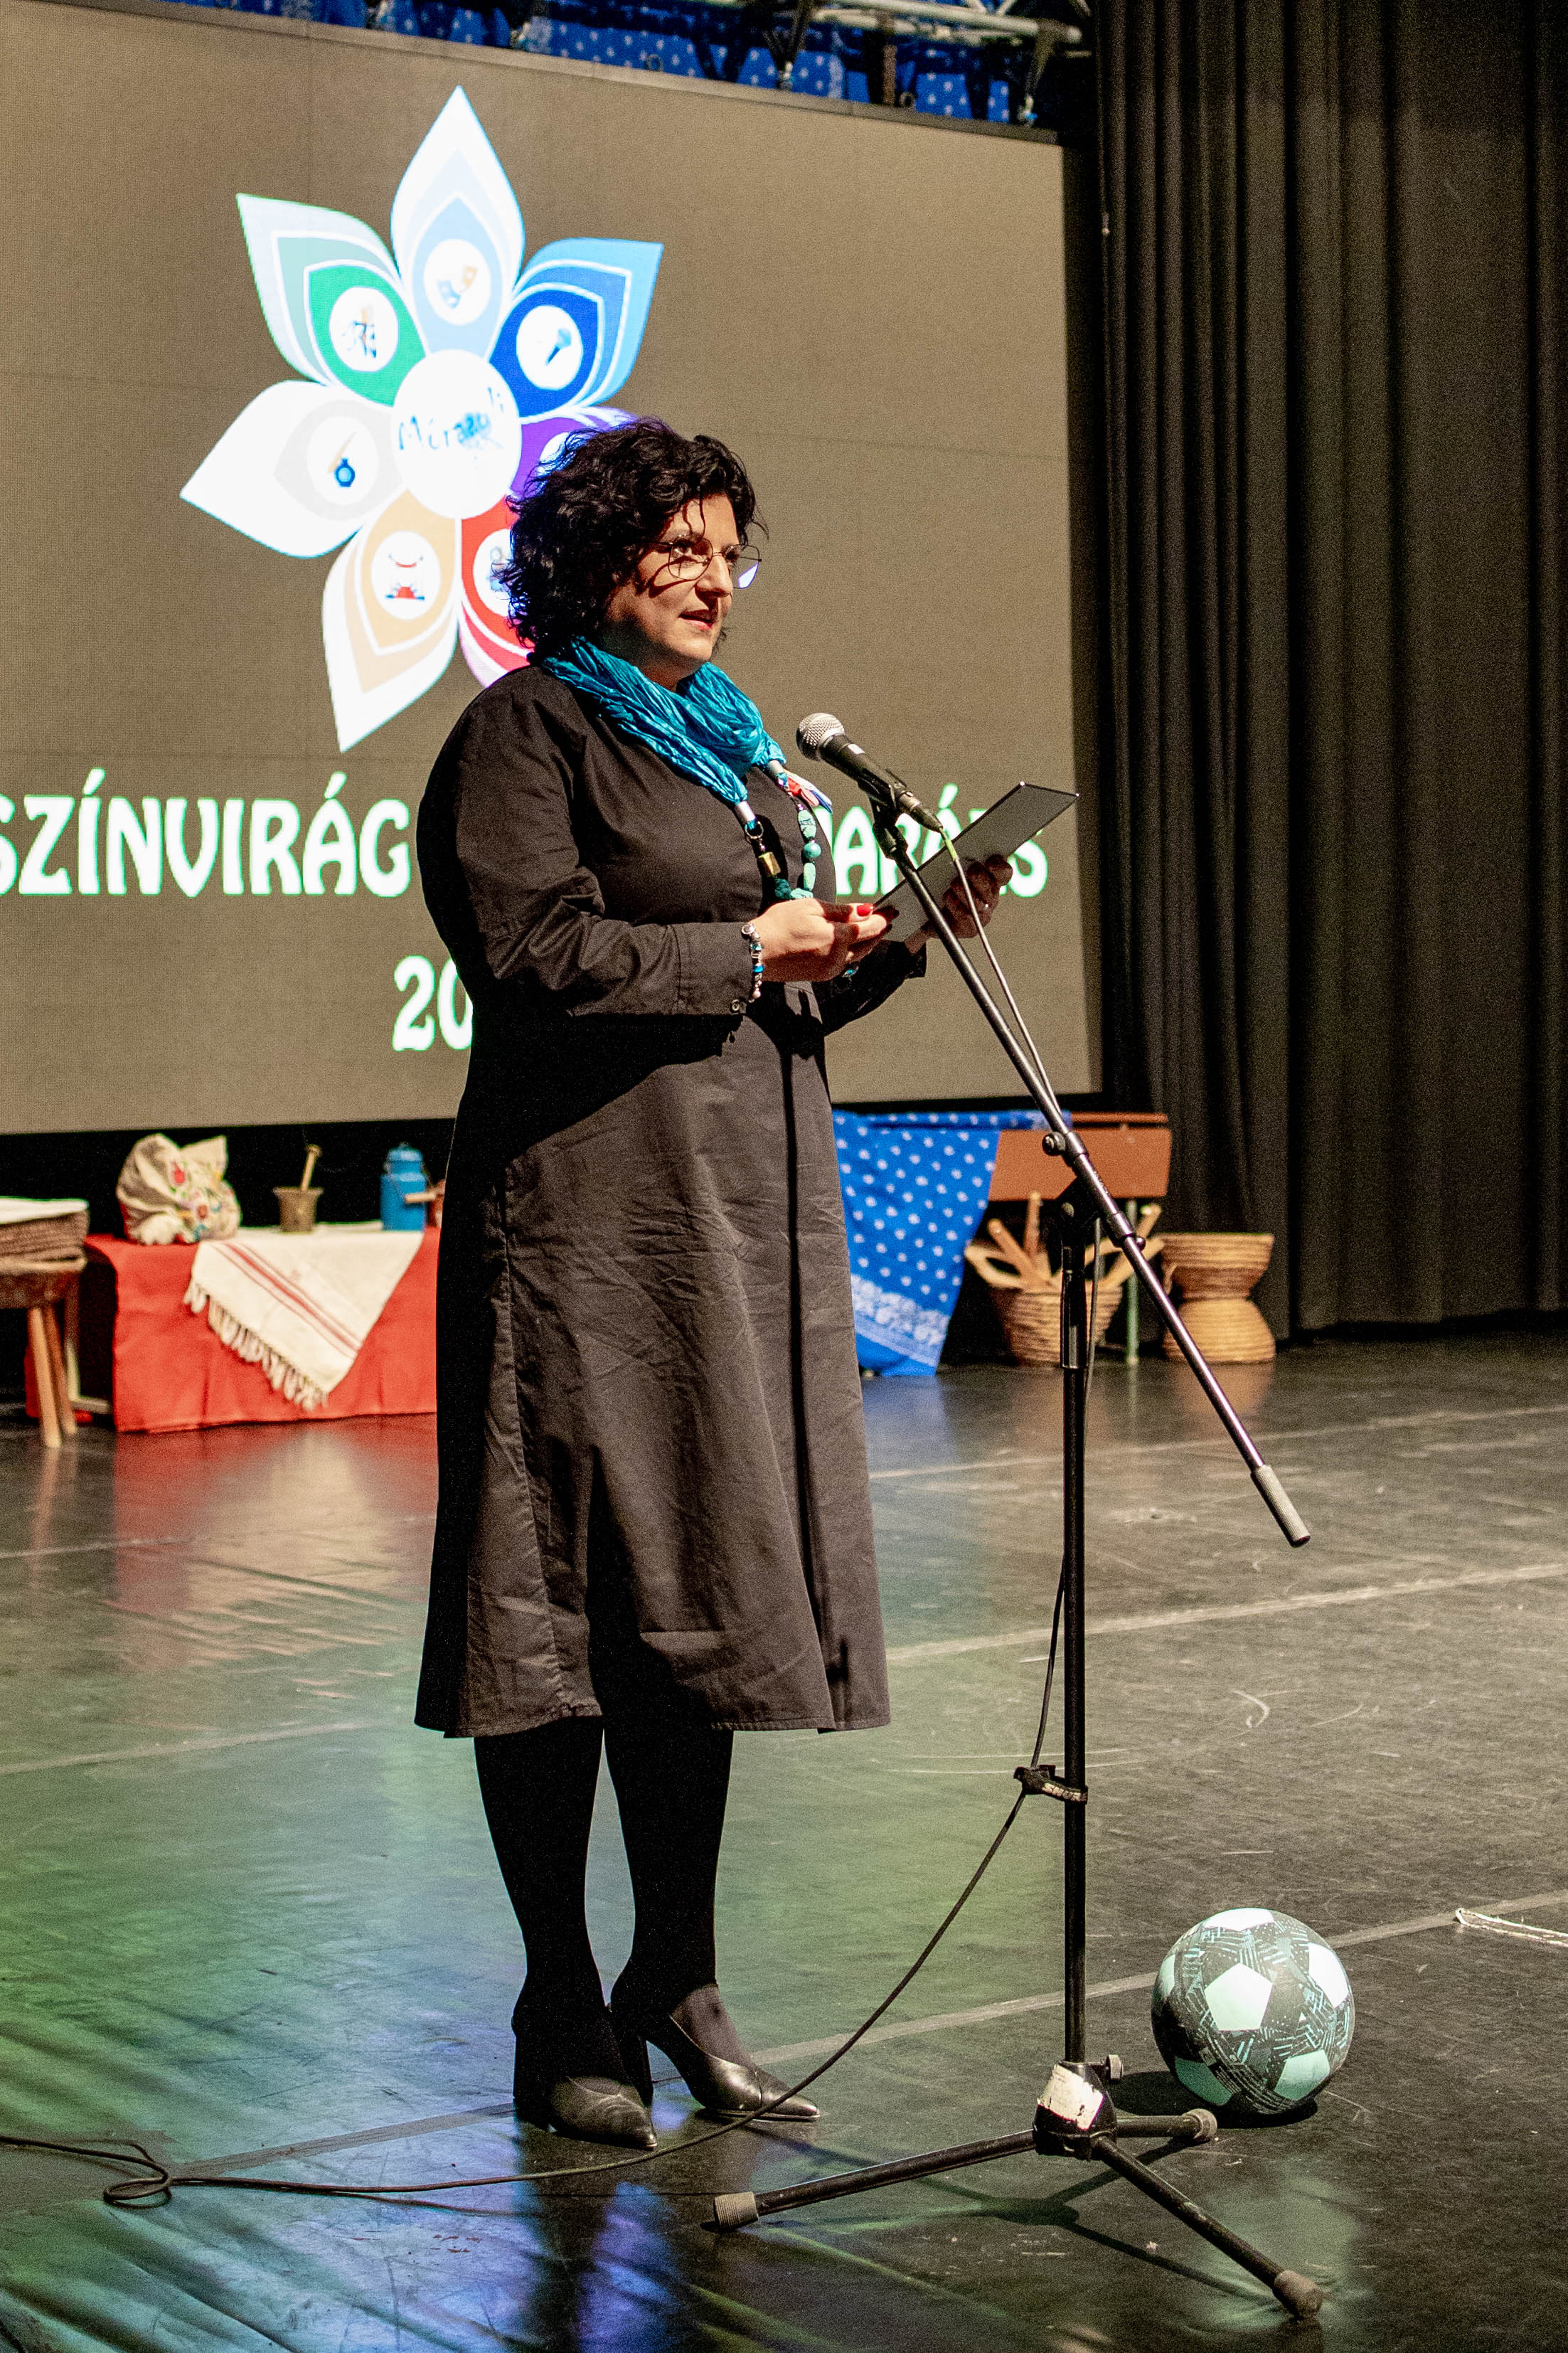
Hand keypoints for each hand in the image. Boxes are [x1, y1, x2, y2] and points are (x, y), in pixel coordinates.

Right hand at [750, 897, 890, 983]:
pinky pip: (845, 963)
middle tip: (887, 918)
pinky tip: (851, 944)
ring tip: (873, 930)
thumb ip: (841, 910)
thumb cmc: (778, 926)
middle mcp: (838, 956)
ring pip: (859, 955)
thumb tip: (864, 910)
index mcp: (837, 937)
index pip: (871, 927)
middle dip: (879, 930)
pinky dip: (853, 952)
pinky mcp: (822, 975)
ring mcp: (831, 968)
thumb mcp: (811, 907)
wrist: (757, 953)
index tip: (891, 910)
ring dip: (868, 943)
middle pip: (869, 944)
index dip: (883, 917)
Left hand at [907, 854, 1013, 951]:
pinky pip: (966, 917)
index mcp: (991, 879)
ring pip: (978, 903)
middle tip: (971, 871)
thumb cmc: (944, 883)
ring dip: (965, 891)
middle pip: (991, 888)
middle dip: (980, 878)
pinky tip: (948, 897)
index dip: (999, 867)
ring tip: (955, 884)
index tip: (990, 861)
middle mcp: (990, 897)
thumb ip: (959, 857)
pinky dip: (955, 906)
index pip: (1004, 873)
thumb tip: (955, 848)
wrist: (933, 912)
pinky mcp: (970, 928)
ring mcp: (982, 914)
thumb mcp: (951, 867)